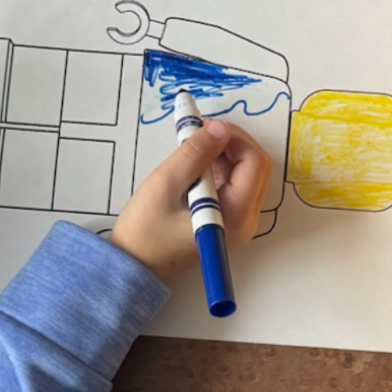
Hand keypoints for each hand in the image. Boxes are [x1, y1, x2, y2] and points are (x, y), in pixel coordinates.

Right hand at [110, 119, 272, 280]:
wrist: (135, 264)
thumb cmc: (145, 231)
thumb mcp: (166, 184)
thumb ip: (195, 153)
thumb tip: (219, 128)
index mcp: (236, 215)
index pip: (254, 162)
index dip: (234, 137)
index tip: (206, 127)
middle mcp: (246, 220)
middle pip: (256, 166)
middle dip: (231, 142)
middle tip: (200, 131)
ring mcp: (239, 220)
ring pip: (247, 171)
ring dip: (224, 152)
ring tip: (193, 146)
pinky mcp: (228, 217)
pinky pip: (235, 182)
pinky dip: (219, 165)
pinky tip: (195, 163)